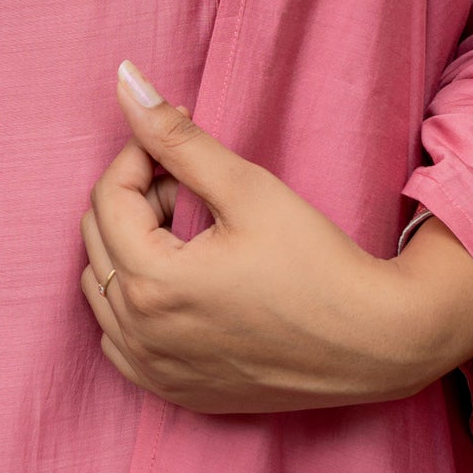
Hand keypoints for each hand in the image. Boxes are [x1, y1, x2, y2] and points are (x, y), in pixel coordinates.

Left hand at [80, 62, 472, 416]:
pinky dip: (135, 303)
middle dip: (137, 198)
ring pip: (103, 289)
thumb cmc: (316, 262)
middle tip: (193, 184)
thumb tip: (125, 80)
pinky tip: (182, 282)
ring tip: (192, 230)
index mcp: (151, 282)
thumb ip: (177, 137)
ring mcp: (153, 371)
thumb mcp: (246, 187)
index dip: (140, 154)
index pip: (109, 196)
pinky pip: (120, 339)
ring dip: (132, 248)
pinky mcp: (173, 392)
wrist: (373, 342)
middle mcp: (139, 335)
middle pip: (99, 240)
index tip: (179, 139)